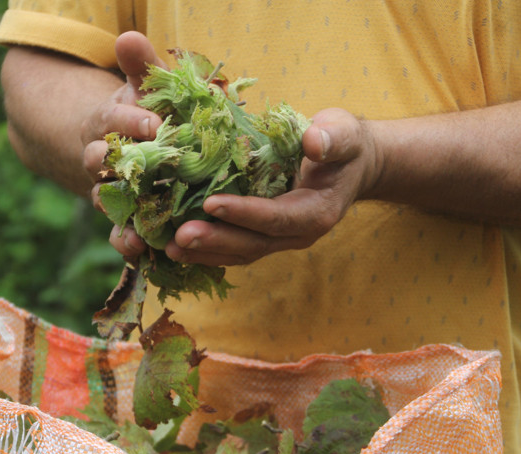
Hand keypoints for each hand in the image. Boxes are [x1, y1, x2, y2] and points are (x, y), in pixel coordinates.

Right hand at [84, 31, 166, 257]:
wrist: (116, 149)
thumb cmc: (139, 114)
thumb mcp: (140, 89)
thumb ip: (140, 67)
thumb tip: (128, 36)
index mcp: (106, 123)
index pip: (112, 119)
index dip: (130, 122)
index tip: (154, 123)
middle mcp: (99, 158)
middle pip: (98, 162)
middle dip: (115, 166)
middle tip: (139, 171)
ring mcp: (107, 189)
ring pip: (105, 201)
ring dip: (120, 213)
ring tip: (137, 230)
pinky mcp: (122, 216)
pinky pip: (118, 232)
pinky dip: (126, 243)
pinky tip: (142, 253)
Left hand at [164, 108, 380, 266]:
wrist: (351, 166)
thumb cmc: (344, 145)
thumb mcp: (345, 133)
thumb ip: (334, 138)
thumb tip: (314, 141)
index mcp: (316, 213)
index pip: (275, 218)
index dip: (243, 213)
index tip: (210, 203)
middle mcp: (297, 234)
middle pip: (252, 244)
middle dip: (215, 241)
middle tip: (179, 236)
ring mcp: (281, 240)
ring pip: (241, 252)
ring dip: (205, 252)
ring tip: (170, 248)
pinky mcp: (266, 238)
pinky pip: (235, 249)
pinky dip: (208, 250)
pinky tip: (180, 247)